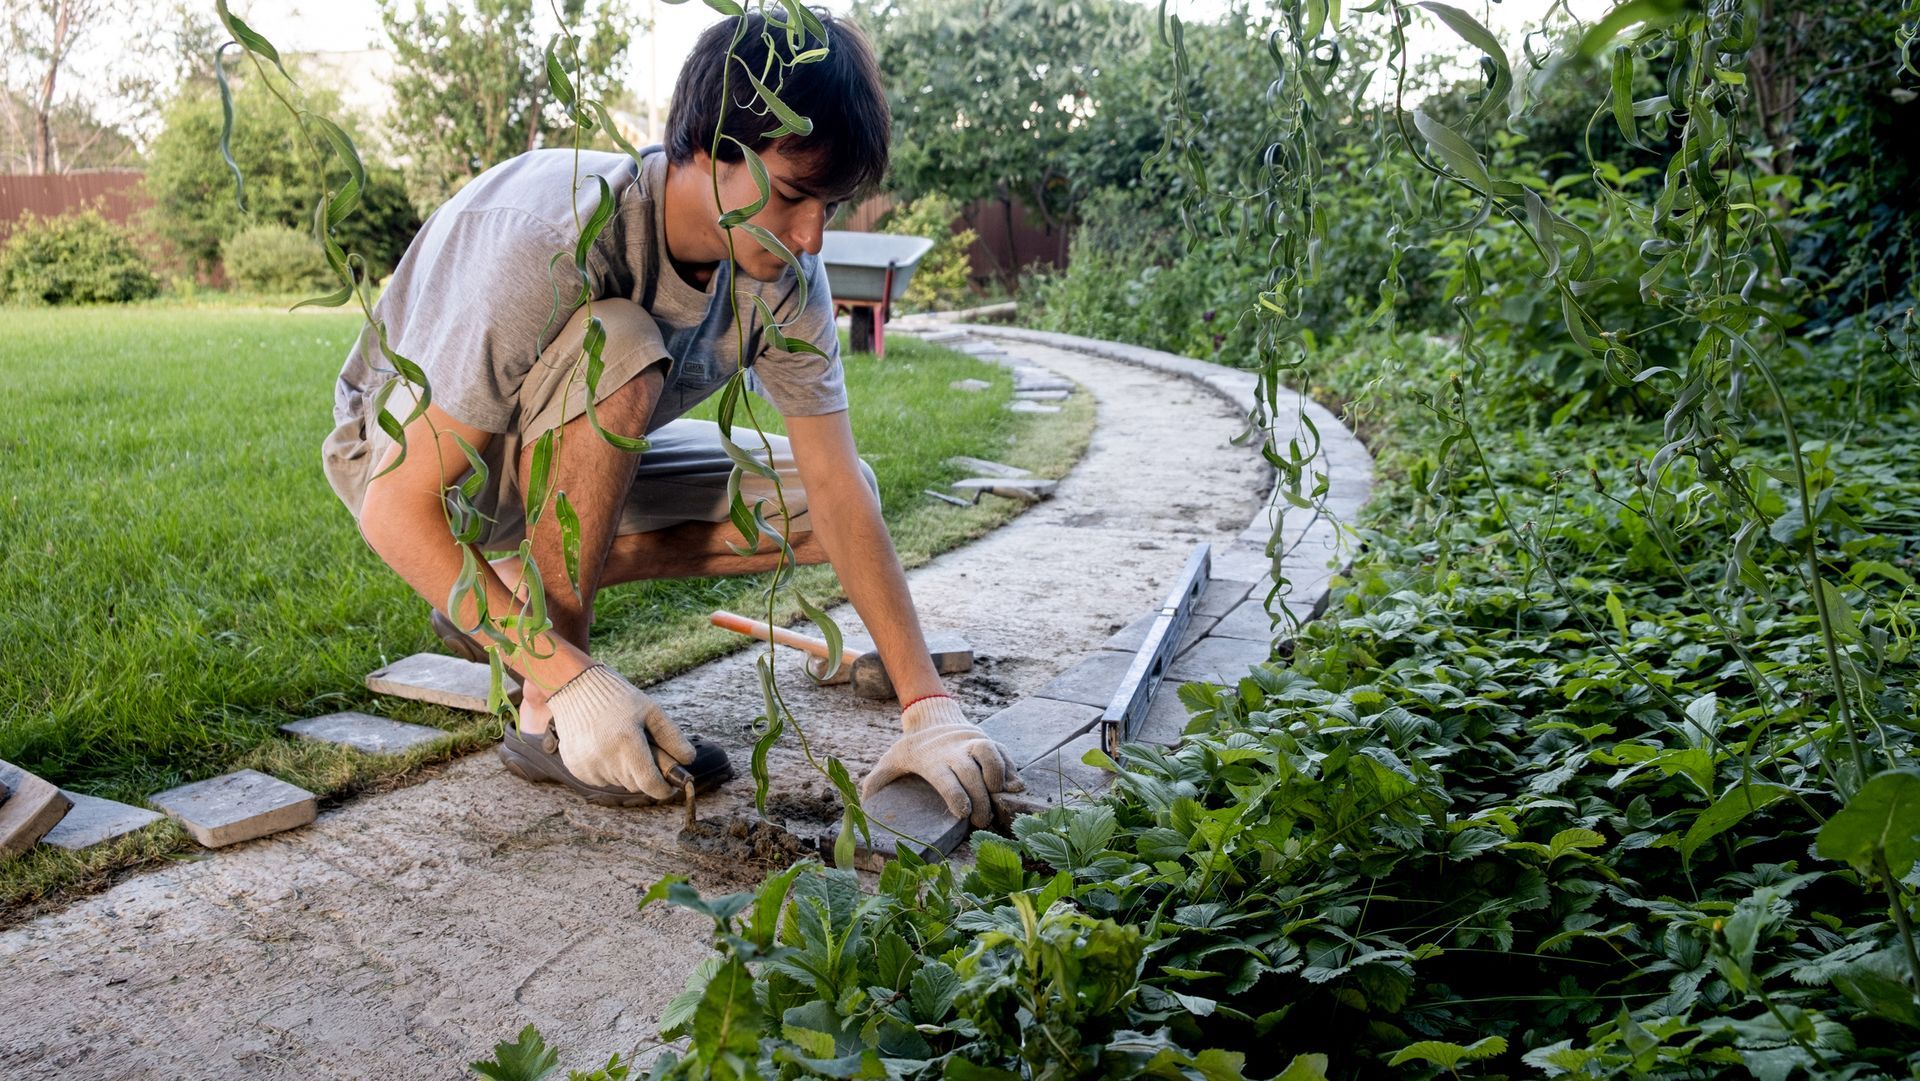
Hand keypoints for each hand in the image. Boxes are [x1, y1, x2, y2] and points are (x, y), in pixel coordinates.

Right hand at [547, 665, 697, 798]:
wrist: (575, 688)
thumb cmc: (618, 697)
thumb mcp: (651, 710)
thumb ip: (672, 737)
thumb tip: (688, 760)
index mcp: (627, 742)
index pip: (650, 784)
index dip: (664, 789)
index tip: (670, 786)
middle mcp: (605, 757)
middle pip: (636, 784)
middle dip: (645, 773)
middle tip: (643, 750)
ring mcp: (588, 764)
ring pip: (618, 782)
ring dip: (625, 770)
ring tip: (619, 742)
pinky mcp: (575, 767)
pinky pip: (600, 779)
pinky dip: (607, 768)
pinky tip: (603, 746)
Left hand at [861, 696, 1024, 826]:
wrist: (932, 716)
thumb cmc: (911, 748)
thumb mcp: (891, 761)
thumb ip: (878, 781)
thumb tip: (863, 804)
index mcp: (930, 759)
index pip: (945, 777)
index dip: (956, 795)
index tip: (964, 813)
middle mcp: (954, 750)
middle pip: (971, 774)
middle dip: (980, 800)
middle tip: (981, 822)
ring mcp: (972, 743)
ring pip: (990, 754)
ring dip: (998, 777)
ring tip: (1000, 798)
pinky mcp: (988, 740)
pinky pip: (1004, 753)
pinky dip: (1012, 770)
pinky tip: (1013, 788)